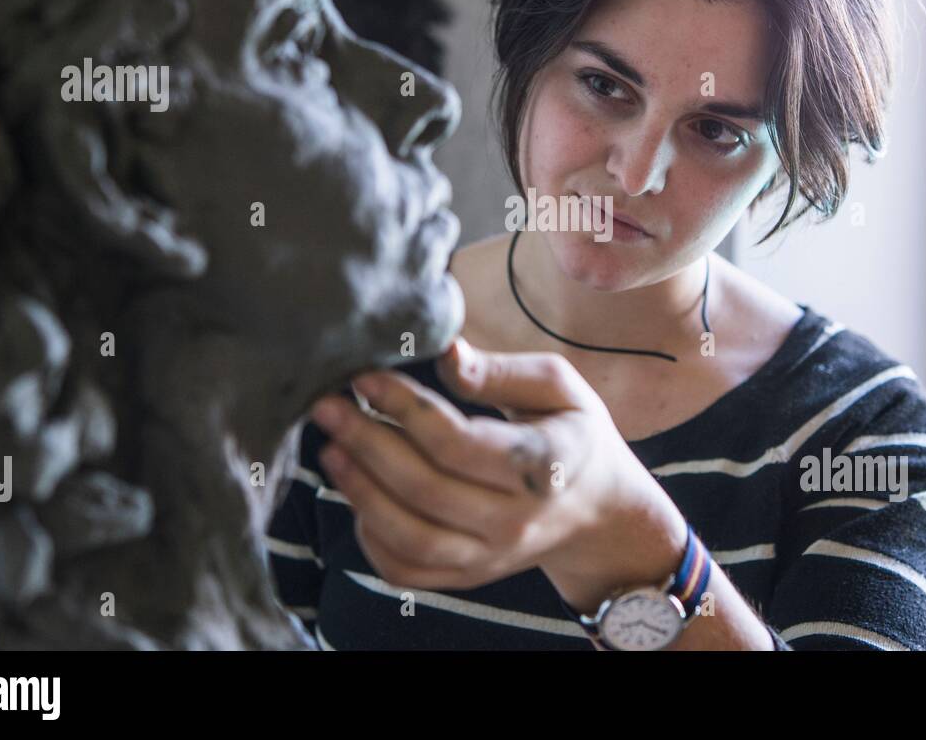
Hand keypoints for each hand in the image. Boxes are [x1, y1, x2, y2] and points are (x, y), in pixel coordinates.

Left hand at [308, 337, 680, 600]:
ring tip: (330, 451)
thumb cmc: (571, 433)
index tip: (364, 377)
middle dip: (365, 444)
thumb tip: (446, 349)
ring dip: (359, 493)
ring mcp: (492, 555)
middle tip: (327, 407)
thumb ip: (501, 371)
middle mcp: (518, 520)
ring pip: (411, 537)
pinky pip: (407, 570)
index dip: (404, 408)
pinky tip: (357, 496)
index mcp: (545, 465)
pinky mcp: (470, 575)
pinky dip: (371, 538)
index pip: (458, 443)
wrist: (597, 509)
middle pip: (426, 489)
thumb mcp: (558, 387)